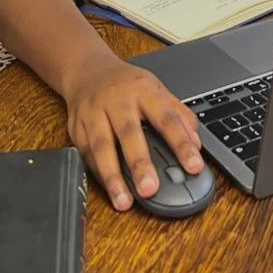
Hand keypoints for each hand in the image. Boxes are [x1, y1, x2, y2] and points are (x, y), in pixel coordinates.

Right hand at [64, 60, 203, 210]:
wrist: (87, 71)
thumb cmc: (126, 85)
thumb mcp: (157, 90)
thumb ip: (179, 116)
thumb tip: (196, 145)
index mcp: (143, 90)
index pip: (166, 118)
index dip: (181, 143)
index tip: (194, 166)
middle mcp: (117, 100)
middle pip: (128, 132)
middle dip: (139, 163)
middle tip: (150, 188)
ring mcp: (93, 113)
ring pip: (101, 146)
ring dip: (112, 177)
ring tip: (123, 201)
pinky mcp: (76, 127)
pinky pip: (85, 153)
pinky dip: (97, 174)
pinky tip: (108, 189)